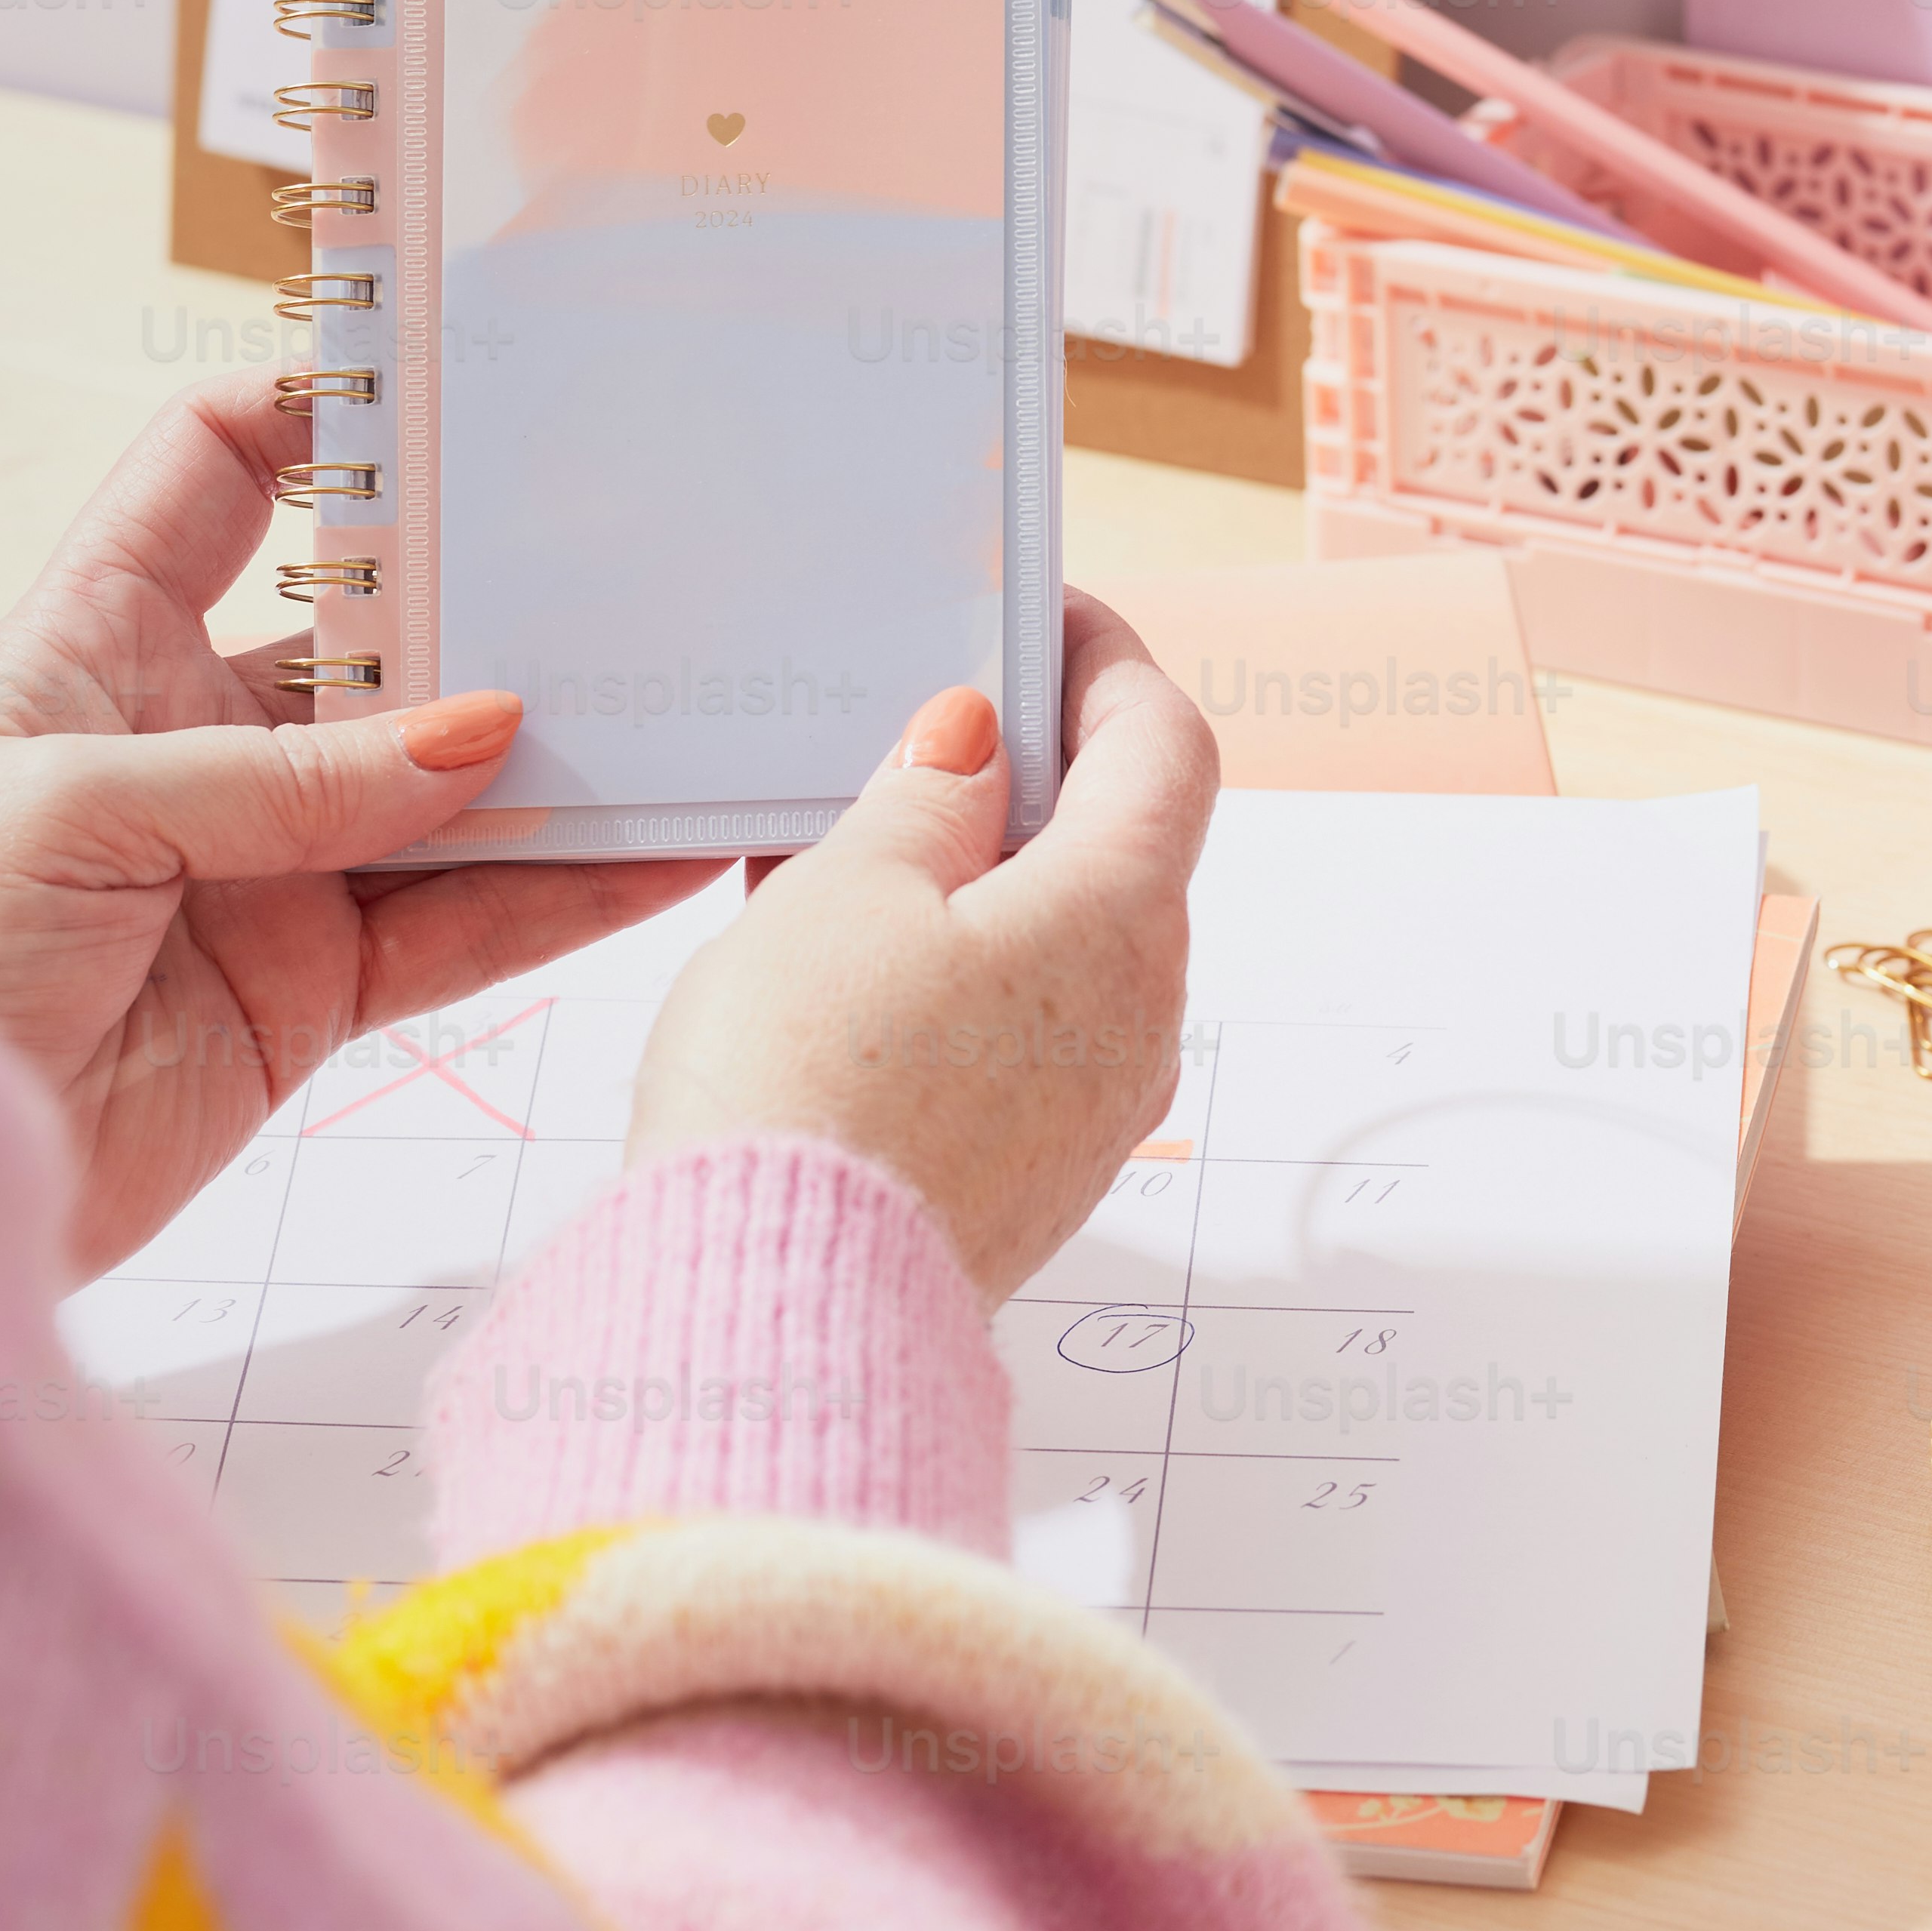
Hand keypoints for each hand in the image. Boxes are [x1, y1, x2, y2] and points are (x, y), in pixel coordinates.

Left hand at [0, 379, 722, 1281]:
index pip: (214, 473)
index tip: (447, 391)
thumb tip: (484, 735)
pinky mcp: (312, 987)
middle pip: (378, 638)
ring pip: (446, 790)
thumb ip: (291, 776)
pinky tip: (664, 852)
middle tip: (621, 568)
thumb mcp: (80, 812)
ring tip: (684, 711)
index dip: (319, 411)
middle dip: (493, 604)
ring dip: (560, 761)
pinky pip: (465, 928)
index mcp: (101, 643)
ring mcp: (268, 862)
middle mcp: (197, 736)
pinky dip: (567, 897)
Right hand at [625, 596, 1216, 1307]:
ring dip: (983, 882)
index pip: (1163, 744)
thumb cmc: (805, 1089)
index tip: (1044, 617)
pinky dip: (962, 974)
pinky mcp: (1033, 1177)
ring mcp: (1094, 1109)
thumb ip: (924, 799)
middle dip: (1034, 774)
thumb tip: (975, 745)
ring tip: (853, 848)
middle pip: (1121, 848)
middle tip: (928, 725)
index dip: (1106, 663)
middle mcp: (1139, 1015)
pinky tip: (854, 967)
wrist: (768, 1313)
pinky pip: (1023, 1035)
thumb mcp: (846, 891)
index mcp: (1119, 916)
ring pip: (1066, 947)